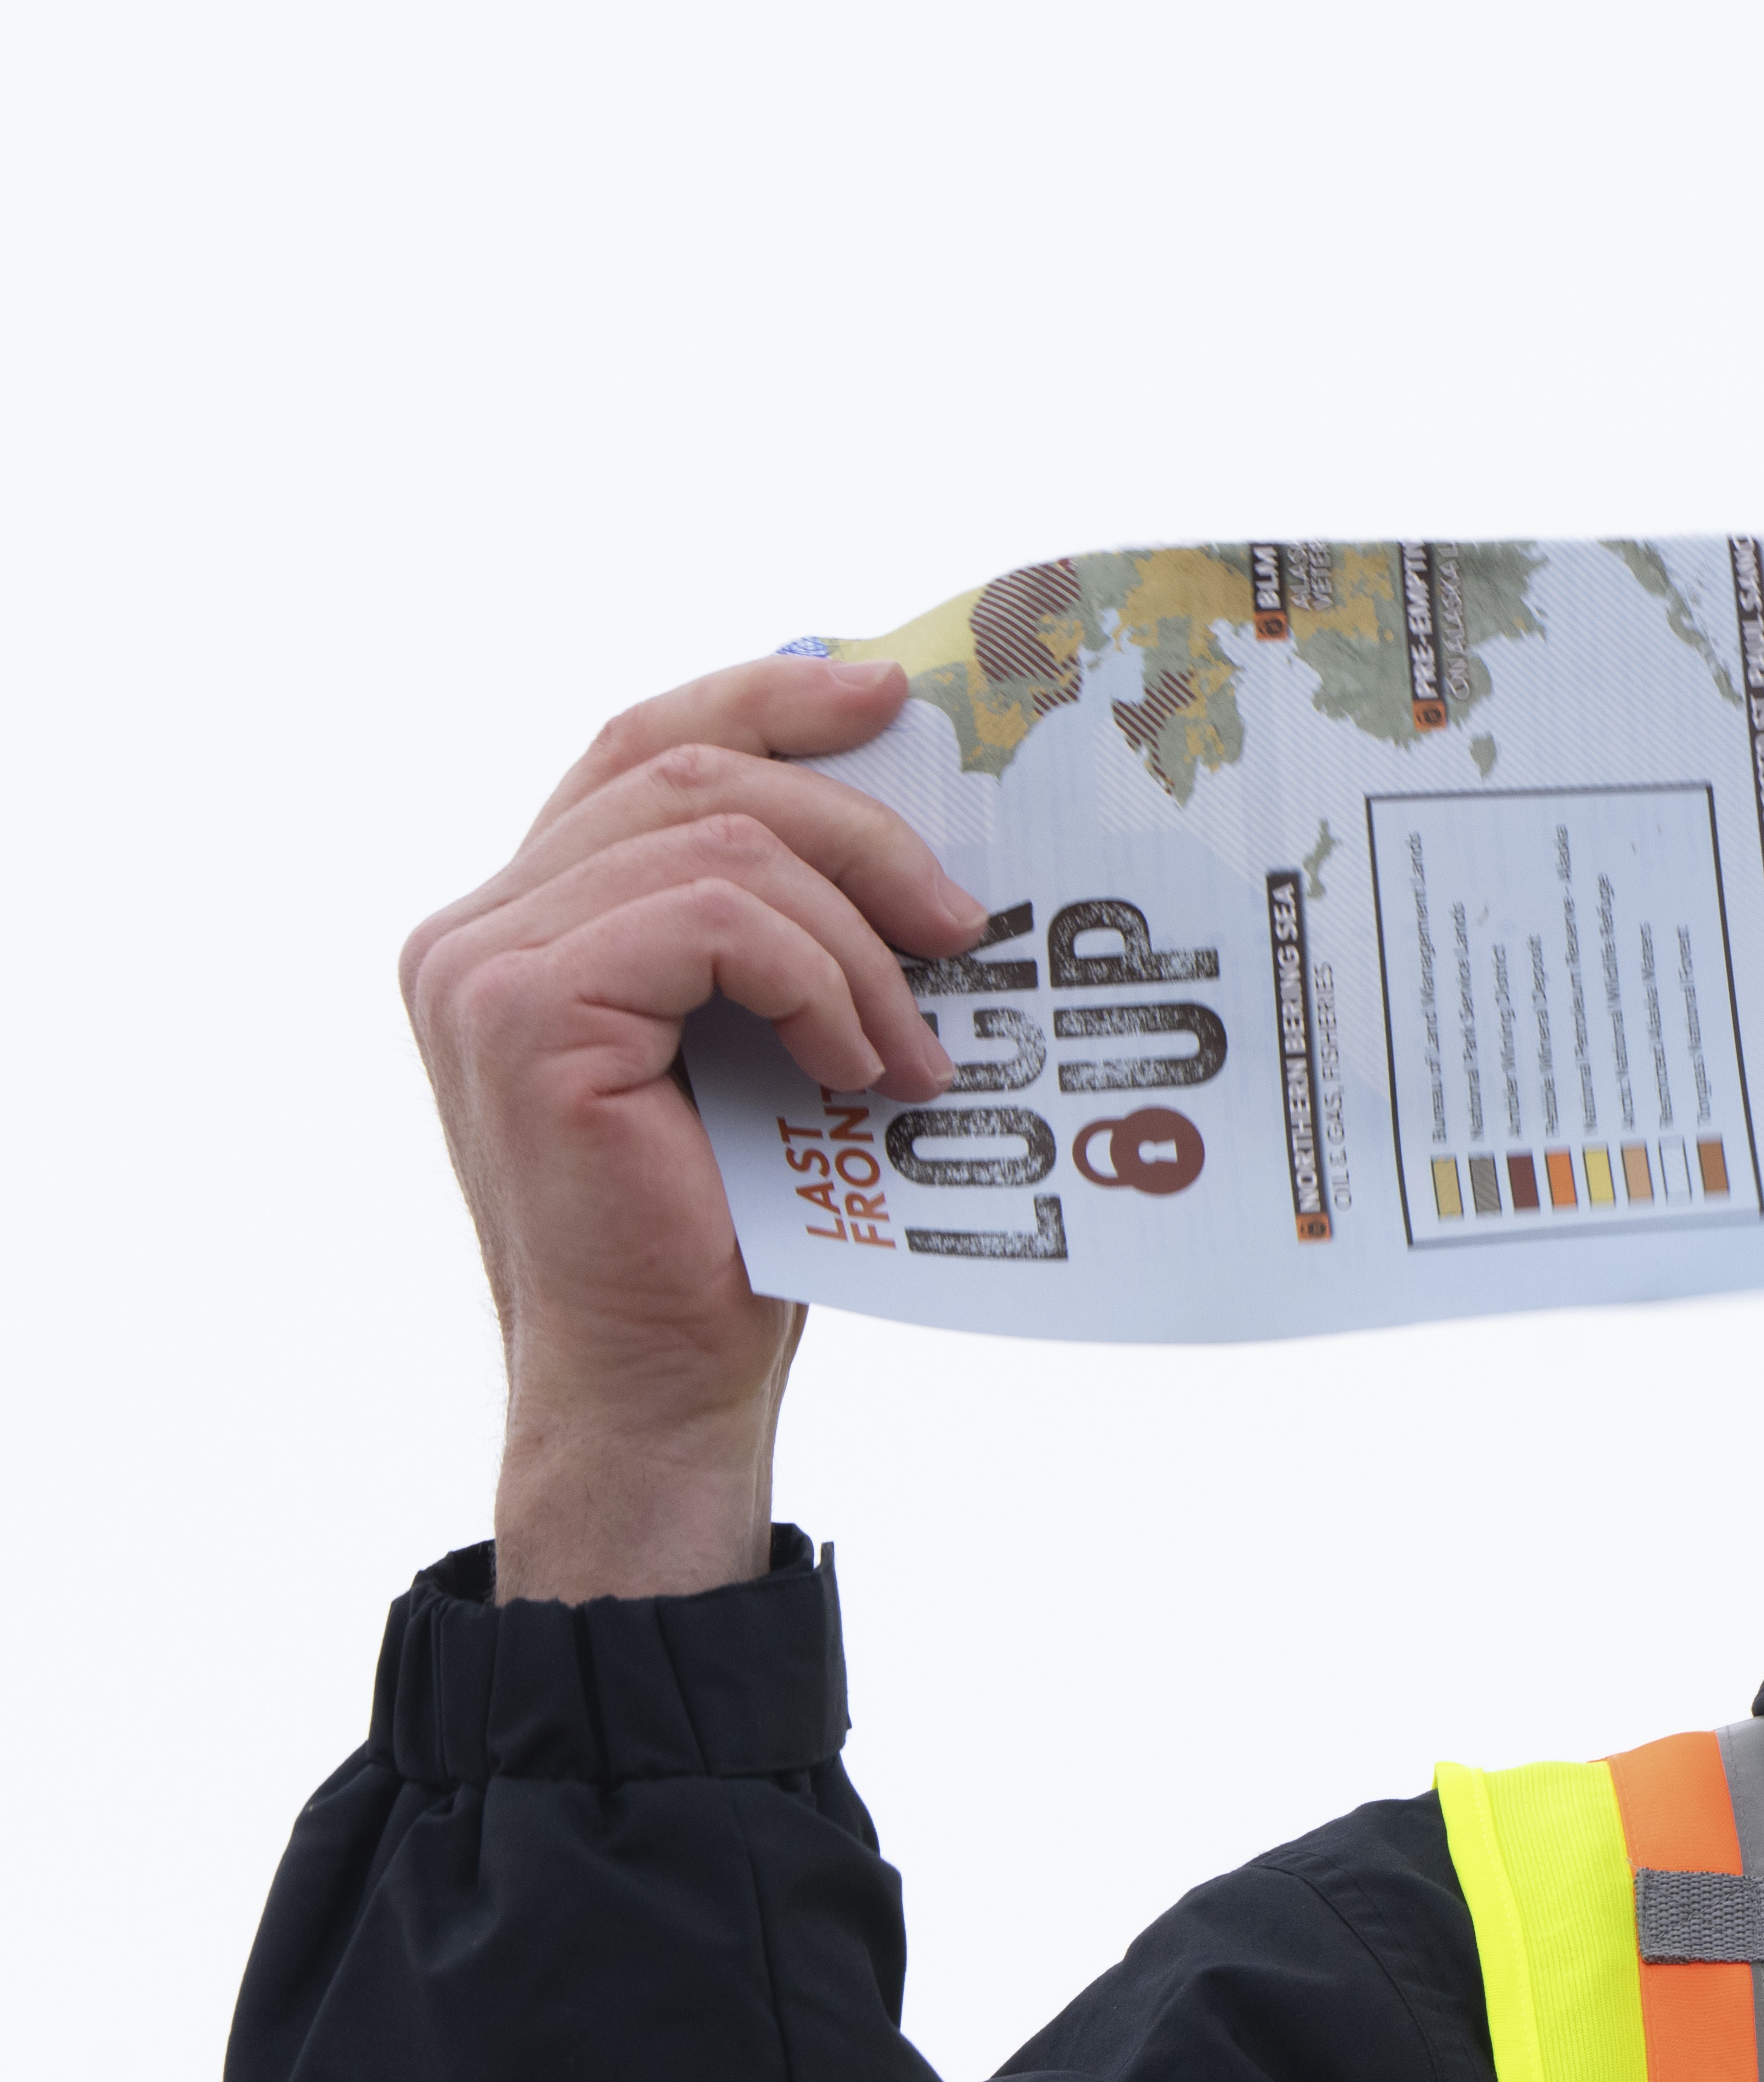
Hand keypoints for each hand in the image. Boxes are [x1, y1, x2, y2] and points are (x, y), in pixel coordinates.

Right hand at [399, 658, 979, 1597]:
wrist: (663, 1388)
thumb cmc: (730, 1235)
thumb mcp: (766, 1044)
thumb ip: (776, 929)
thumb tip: (904, 815)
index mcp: (525, 921)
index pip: (643, 746)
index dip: (764, 693)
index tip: (889, 696)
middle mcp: (477, 927)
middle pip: (692, 775)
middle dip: (854, 828)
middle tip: (968, 921)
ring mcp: (483, 963)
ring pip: (717, 844)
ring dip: (855, 936)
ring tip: (917, 1045)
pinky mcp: (523, 1011)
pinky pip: (709, 920)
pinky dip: (815, 981)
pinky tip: (859, 1066)